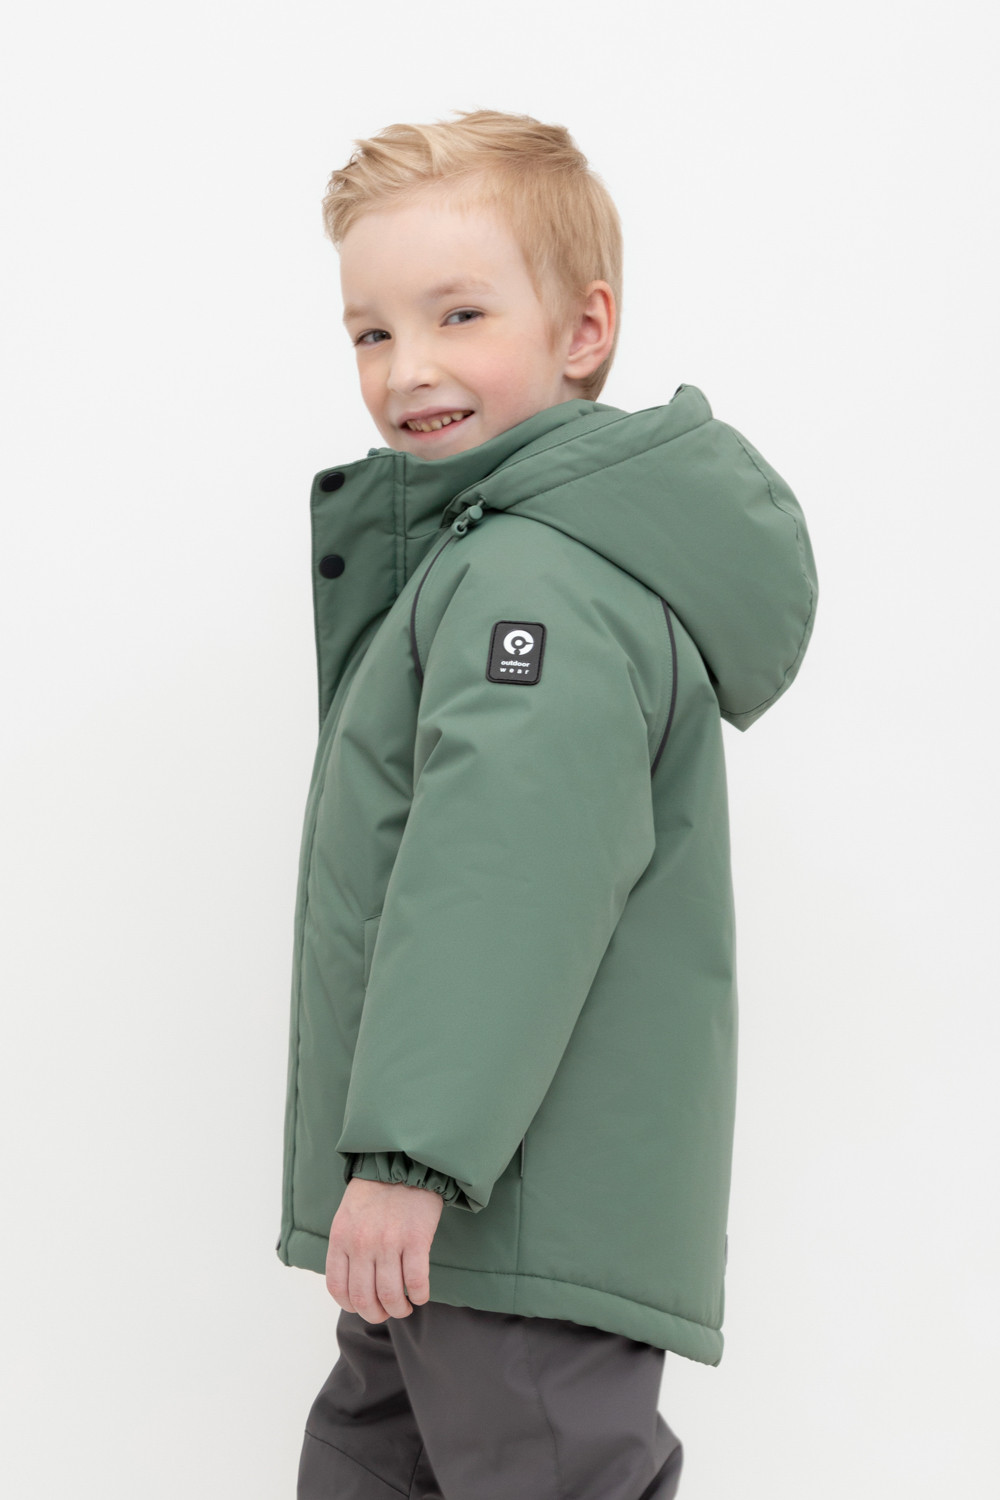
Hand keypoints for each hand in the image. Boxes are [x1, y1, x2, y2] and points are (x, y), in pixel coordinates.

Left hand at [325, 1176, 443, 1322]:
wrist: (402, 1162)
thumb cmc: (375, 1191)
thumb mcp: (347, 1216)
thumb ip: (346, 1247)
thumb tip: (354, 1284)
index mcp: (341, 1238)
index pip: (338, 1288)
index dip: (350, 1305)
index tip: (362, 1307)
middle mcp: (361, 1243)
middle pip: (364, 1298)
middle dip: (376, 1314)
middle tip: (386, 1313)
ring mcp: (388, 1242)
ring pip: (390, 1295)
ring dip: (399, 1309)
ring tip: (405, 1307)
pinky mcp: (415, 1239)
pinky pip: (416, 1281)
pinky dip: (419, 1296)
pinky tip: (420, 1295)